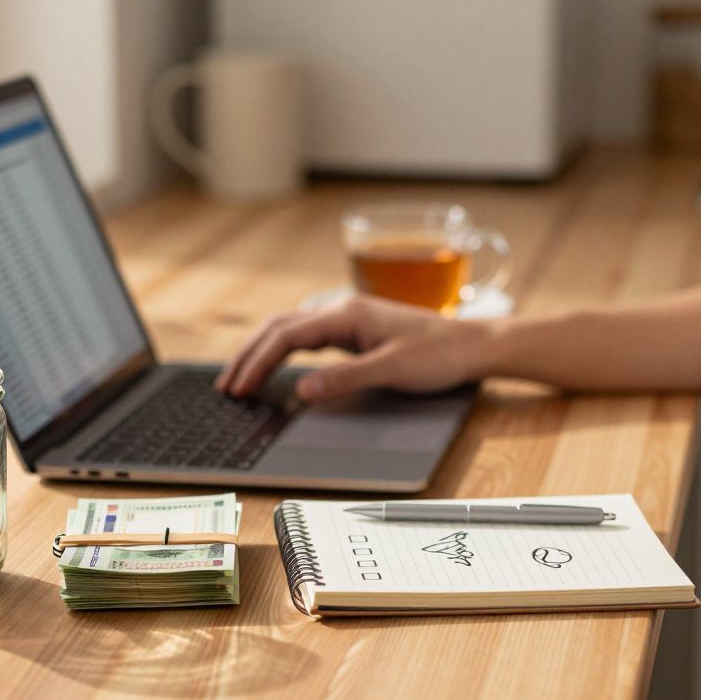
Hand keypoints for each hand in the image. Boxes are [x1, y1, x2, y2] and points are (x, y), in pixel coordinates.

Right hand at [215, 295, 491, 401]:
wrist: (475, 346)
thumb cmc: (441, 355)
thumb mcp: (392, 370)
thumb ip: (345, 379)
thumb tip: (301, 389)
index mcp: (347, 314)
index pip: (287, 335)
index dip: (258, 362)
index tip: (238, 388)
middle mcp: (344, 310)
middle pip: (280, 327)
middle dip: (249, 355)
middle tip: (225, 385)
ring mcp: (350, 318)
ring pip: (292, 328)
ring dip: (263, 350)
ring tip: (240, 376)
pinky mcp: (358, 330)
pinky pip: (309, 336)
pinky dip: (285, 350)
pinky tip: (278, 364)